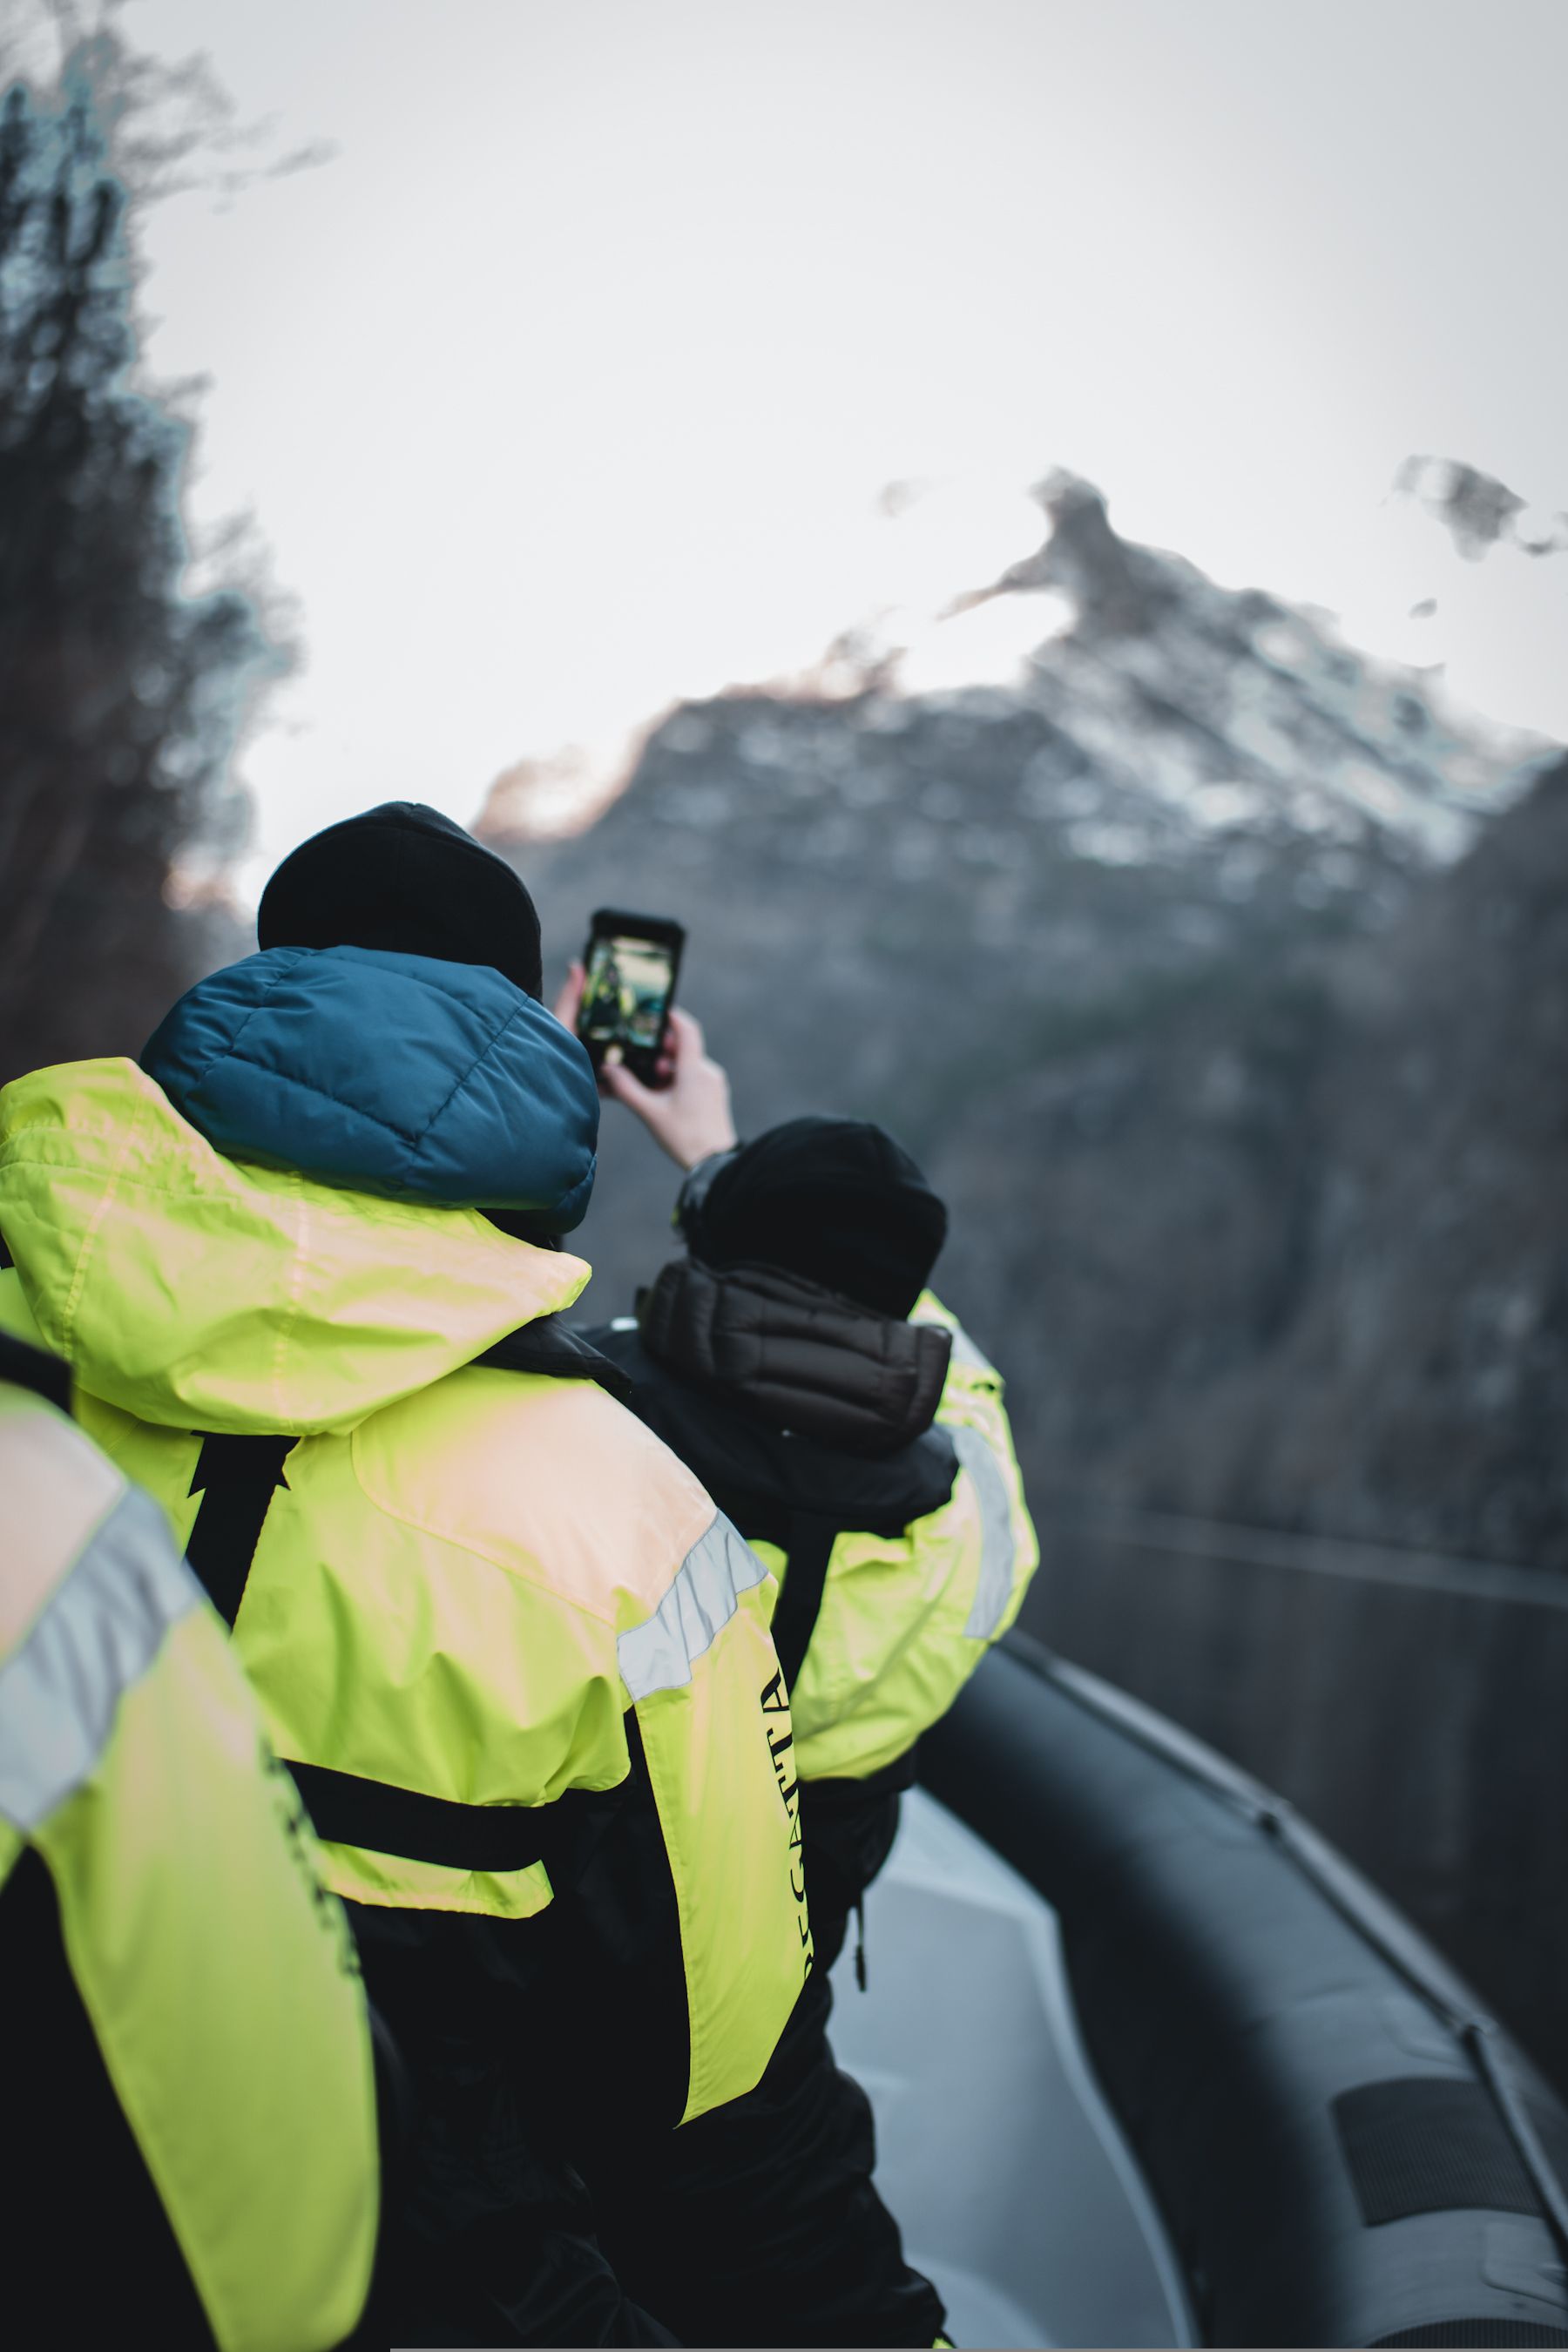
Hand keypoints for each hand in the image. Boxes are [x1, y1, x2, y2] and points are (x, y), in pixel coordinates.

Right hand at [554, 965, 736, 1169]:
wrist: (714, 1163)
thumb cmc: (684, 1138)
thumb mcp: (650, 1112)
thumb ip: (627, 1089)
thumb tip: (608, 1070)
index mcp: (693, 1070)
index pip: (686, 1029)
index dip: (671, 1016)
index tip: (654, 1011)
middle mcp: (706, 1072)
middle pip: (683, 1047)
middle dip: (661, 1049)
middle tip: (641, 1057)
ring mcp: (712, 1084)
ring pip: (686, 1064)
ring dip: (666, 1067)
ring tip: (648, 1080)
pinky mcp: (713, 1095)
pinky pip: (692, 1078)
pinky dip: (676, 1079)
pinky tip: (661, 1093)